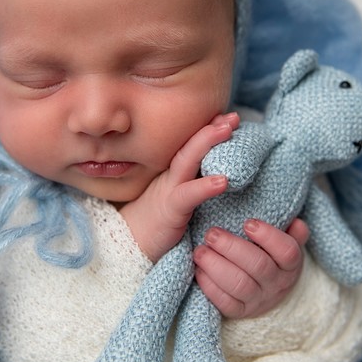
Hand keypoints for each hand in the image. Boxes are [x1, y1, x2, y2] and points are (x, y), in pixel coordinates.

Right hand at [119, 112, 239, 262]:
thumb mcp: (178, 199)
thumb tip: (220, 176)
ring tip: (228, 129)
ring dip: (206, 142)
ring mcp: (169, 190)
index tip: (227, 116)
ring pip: (186, 160)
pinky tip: (223, 180)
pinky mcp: (170, 210)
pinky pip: (188, 195)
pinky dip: (205, 186)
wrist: (129, 245)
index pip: (192, 146)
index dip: (208, 129)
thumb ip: (194, 185)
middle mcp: (170, 176)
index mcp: (174, 173)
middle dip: (211, 128)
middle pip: (190, 145)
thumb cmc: (157, 224)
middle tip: (233, 116)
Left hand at [193, 217, 306, 318]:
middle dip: (232, 248)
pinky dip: (210, 286)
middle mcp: (277, 284)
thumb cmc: (270, 257)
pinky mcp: (240, 312)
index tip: (248, 222)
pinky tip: (199, 270)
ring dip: (216, 266)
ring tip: (200, 251)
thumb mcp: (285, 243)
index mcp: (290, 265)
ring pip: (240, 285)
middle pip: (258, 266)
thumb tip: (295, 222)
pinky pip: (225, 303)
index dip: (269, 236)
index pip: (287, 251)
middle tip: (212, 234)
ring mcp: (259, 300)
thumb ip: (291, 232)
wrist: (265, 292)